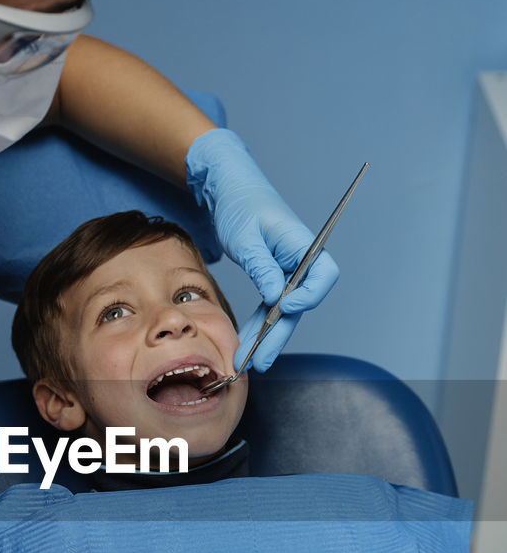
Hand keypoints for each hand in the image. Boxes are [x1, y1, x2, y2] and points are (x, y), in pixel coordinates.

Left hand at [186, 128, 338, 371]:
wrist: (230, 191)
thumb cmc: (241, 205)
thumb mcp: (246, 236)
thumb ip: (261, 267)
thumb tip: (275, 298)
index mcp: (302, 244)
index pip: (322, 275)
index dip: (309, 296)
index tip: (284, 307)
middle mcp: (300, 261)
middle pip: (299, 303)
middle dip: (279, 334)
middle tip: (261, 360)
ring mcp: (287, 273)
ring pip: (282, 312)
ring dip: (265, 337)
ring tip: (247, 361)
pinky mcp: (272, 279)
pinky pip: (267, 308)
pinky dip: (256, 326)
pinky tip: (244, 345)